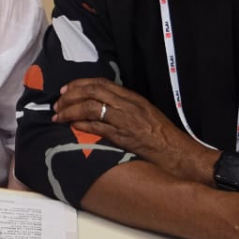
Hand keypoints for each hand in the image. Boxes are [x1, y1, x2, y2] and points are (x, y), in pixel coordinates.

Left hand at [53, 78, 212, 181]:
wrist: (181, 154)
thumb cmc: (164, 138)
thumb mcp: (145, 115)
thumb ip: (126, 108)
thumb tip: (102, 107)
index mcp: (133, 98)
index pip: (101, 83)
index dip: (80, 84)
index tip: (65, 89)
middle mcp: (129, 105)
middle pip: (93, 91)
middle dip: (70, 96)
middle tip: (57, 103)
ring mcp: (127, 120)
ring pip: (91, 107)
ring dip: (70, 110)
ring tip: (59, 116)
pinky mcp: (125, 137)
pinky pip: (99, 127)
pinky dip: (82, 125)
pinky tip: (73, 126)